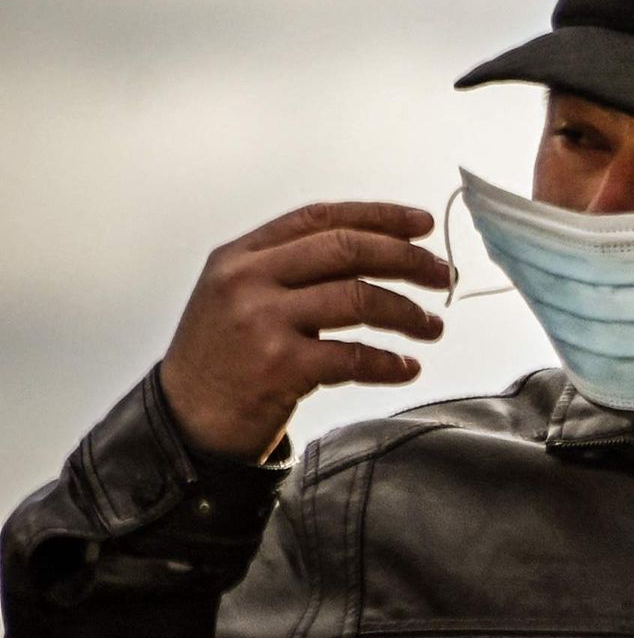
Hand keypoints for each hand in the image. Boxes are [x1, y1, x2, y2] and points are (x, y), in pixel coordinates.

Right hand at [157, 201, 453, 462]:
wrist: (185, 421)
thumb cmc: (224, 358)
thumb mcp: (238, 296)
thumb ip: (290, 269)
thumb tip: (380, 250)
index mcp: (240, 256)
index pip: (320, 219)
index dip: (379, 216)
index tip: (423, 225)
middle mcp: (246, 280)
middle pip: (348, 250)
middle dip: (408, 260)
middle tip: (444, 276)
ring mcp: (260, 321)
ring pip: (359, 298)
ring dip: (408, 313)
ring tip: (432, 327)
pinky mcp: (278, 366)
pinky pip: (354, 356)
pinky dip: (389, 363)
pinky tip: (406, 368)